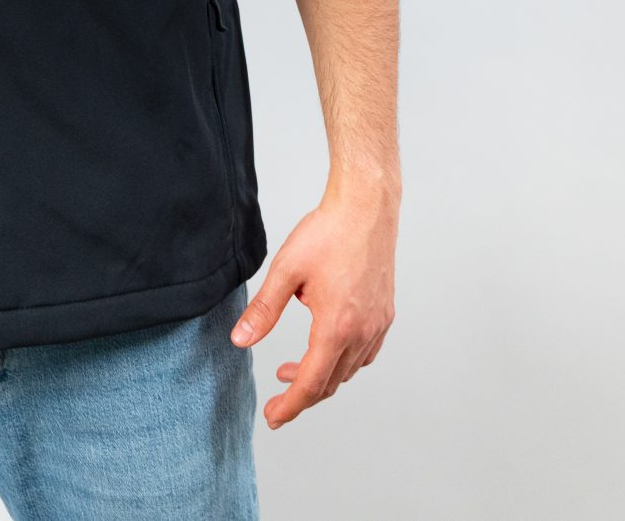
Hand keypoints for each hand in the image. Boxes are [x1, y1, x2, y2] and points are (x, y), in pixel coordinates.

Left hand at [228, 181, 398, 428]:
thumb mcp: (286, 270)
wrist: (367, 207)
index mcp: (336, 326)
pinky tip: (326, 350)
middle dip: (301, 396)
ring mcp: (378, 324)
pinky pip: (365, 354)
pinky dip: (343, 362)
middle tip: (276, 401)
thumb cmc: (328, 233)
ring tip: (290, 370)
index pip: (311, 382)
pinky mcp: (385, 314)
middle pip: (331, 382)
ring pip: (349, 370)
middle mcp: (362, 332)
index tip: (272, 417)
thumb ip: (263, 310)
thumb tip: (239, 341)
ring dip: (321, 378)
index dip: (290, 405)